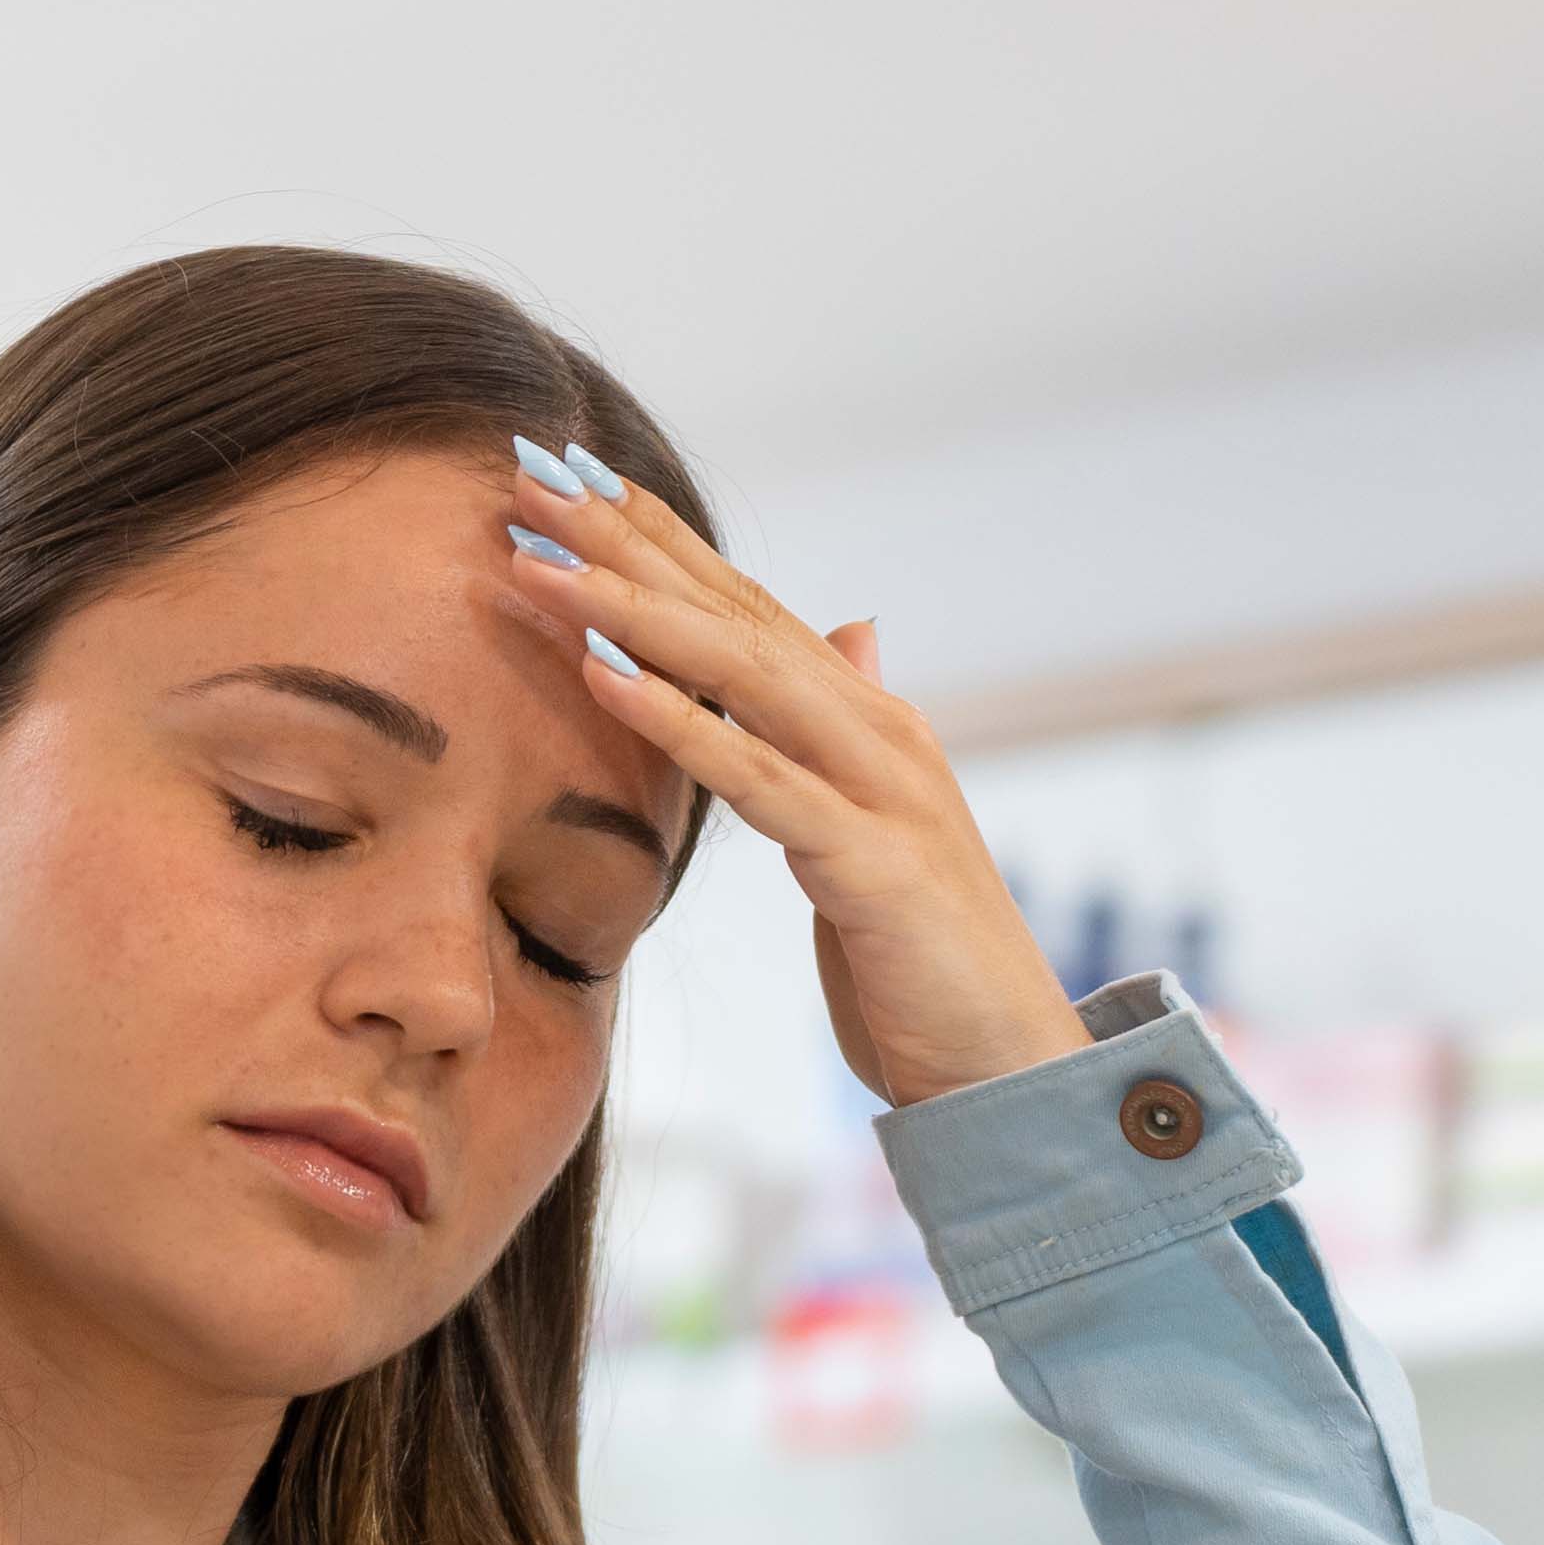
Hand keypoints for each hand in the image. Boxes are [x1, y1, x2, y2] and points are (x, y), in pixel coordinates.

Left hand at [488, 445, 1082, 1108]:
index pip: (748, 605)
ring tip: (540, 560)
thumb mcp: (874, 832)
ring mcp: (883, 790)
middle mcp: (879, 732)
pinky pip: (759, 778)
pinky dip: (680, 720)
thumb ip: (848, 733)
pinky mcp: (873, 863)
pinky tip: (605, 674)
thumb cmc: (926, 967)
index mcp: (869, 724)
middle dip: (627, 543)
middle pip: (734, 613)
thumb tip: (852, 631)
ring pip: (741, 672)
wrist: (1013, 1069)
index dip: (659, 538)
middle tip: (530, 475)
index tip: (567, 477)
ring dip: (632, 610)